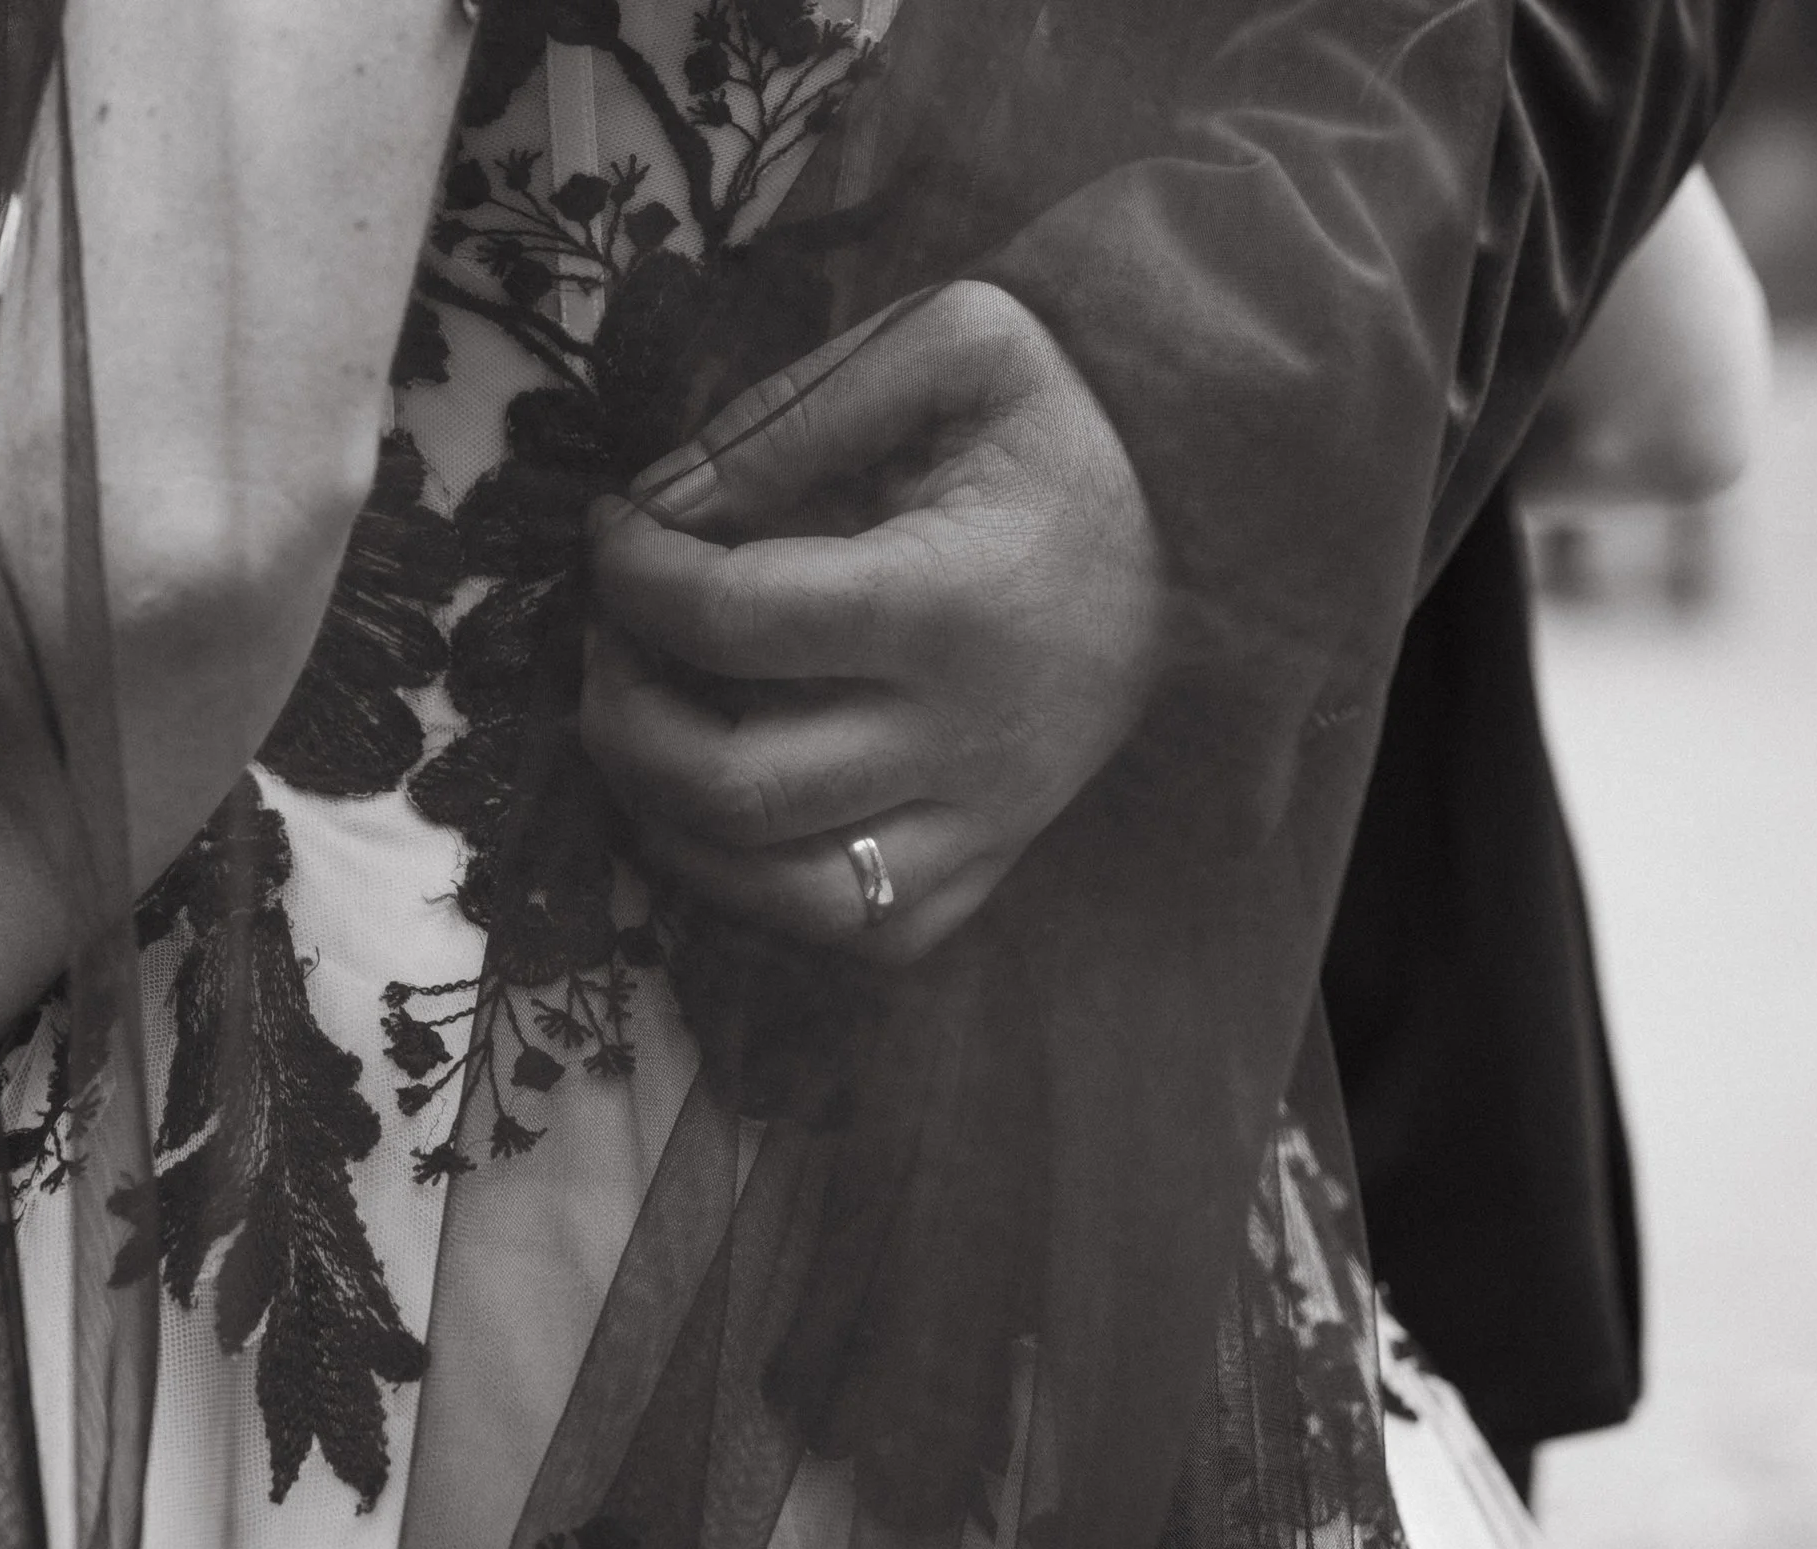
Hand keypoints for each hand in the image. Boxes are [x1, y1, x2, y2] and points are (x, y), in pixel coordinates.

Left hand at [583, 280, 1164, 962]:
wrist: (1206, 518)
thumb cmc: (1064, 424)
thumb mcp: (949, 347)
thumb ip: (793, 412)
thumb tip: (659, 502)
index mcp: (952, 598)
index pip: (730, 619)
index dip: (631, 577)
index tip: (616, 533)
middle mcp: (970, 736)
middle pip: (730, 784)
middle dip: (617, 714)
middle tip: (610, 640)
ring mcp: (988, 819)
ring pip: (778, 888)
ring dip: (666, 822)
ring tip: (645, 729)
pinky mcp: (997, 861)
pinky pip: (857, 932)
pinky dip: (761, 890)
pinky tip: (727, 810)